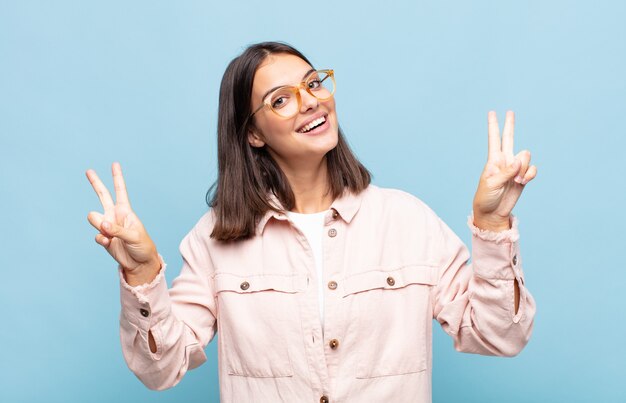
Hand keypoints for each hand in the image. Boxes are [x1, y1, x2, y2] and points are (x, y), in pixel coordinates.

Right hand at [86, 162, 159, 284]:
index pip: (120, 191)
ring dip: (99, 225)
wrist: (140, 263)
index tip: (115, 164)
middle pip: (102, 196)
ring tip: (110, 234)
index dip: (117, 177)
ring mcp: (107, 226)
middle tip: (88, 170)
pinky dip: (102, 240)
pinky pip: (96, 236)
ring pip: (94, 218)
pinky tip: (109, 243)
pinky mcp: (103, 238)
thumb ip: (116, 229)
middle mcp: (115, 215)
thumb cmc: (142, 246)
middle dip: (96, 183)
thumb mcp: (134, 236)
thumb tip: (101, 224)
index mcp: (125, 211)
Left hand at [472, 111, 537, 230]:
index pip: (494, 139)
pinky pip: (532, 169)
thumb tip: (520, 159)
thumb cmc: (486, 197)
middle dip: (510, 125)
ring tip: (516, 180)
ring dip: (523, 167)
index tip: (492, 112)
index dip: (493, 126)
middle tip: (510, 111)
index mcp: (493, 160)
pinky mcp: (523, 177)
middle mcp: (504, 161)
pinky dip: (530, 174)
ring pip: (526, 156)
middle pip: (509, 139)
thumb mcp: (492, 183)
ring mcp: (514, 168)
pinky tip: (523, 181)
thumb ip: (507, 171)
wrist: (492, 213)